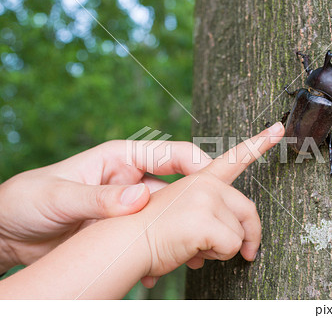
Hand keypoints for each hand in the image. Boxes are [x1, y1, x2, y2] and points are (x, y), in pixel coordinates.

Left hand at [0, 140, 211, 271]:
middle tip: (220, 220)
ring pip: (171, 215)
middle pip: (180, 185)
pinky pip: (154, 237)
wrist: (9, 231)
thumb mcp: (59, 196)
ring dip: (185, 231)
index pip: (172, 154)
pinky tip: (160, 269)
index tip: (216, 181)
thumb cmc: (27, 200)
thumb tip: (140, 198)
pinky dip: (162, 251)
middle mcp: (131, 179)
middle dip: (202, 201)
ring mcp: (130, 205)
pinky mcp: (125, 228)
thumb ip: (98, 198)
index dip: (199, 164)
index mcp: (120, 158)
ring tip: (196, 253)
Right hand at [138, 122, 284, 284]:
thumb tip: (232, 242)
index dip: (258, 143)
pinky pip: (231, 245)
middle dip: (252, 235)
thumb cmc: (147, 234)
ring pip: (239, 232)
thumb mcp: (180, 217)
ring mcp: (205, 198)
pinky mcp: (204, 218)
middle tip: (249, 253)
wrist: (120, 244)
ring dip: (223, 250)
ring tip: (196, 249)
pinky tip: (193, 253)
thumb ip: (207, 218)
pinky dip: (218, 257)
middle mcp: (204, 184)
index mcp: (200, 180)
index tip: (279, 128)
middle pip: (247, 209)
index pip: (233, 158)